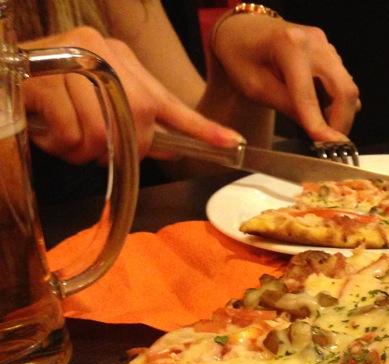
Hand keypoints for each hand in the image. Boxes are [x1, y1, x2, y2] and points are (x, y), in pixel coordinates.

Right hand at [21, 26, 242, 164]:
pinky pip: (73, 137)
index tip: (232, 144)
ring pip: (103, 135)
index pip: (168, 101)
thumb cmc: (53, 94)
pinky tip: (50, 135)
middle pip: (139, 123)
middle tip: (98, 148)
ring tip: (68, 139)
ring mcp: (71, 62)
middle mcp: (99, 52)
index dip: (201, 128)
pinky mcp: (44, 80)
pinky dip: (63, 148)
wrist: (1, 73)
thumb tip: (173, 147)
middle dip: (123, 148)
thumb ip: (135, 123)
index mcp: (120, 58)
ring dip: (86, 152)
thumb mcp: (99, 104)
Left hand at [210, 14, 360, 141]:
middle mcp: (313, 42)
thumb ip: (287, 107)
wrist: (240, 27)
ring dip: (340, 112)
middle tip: (331, 143)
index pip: (310, 96)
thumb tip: (315, 130)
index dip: (320, 126)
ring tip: (322, 125)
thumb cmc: (240, 54)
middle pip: (345, 90)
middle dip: (342, 122)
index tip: (330, 148)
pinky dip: (336, 100)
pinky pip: (343, 81)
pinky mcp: (329, 50)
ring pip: (348, 87)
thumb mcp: (255, 87)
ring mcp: (324, 44)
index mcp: (289, 46)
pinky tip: (321, 108)